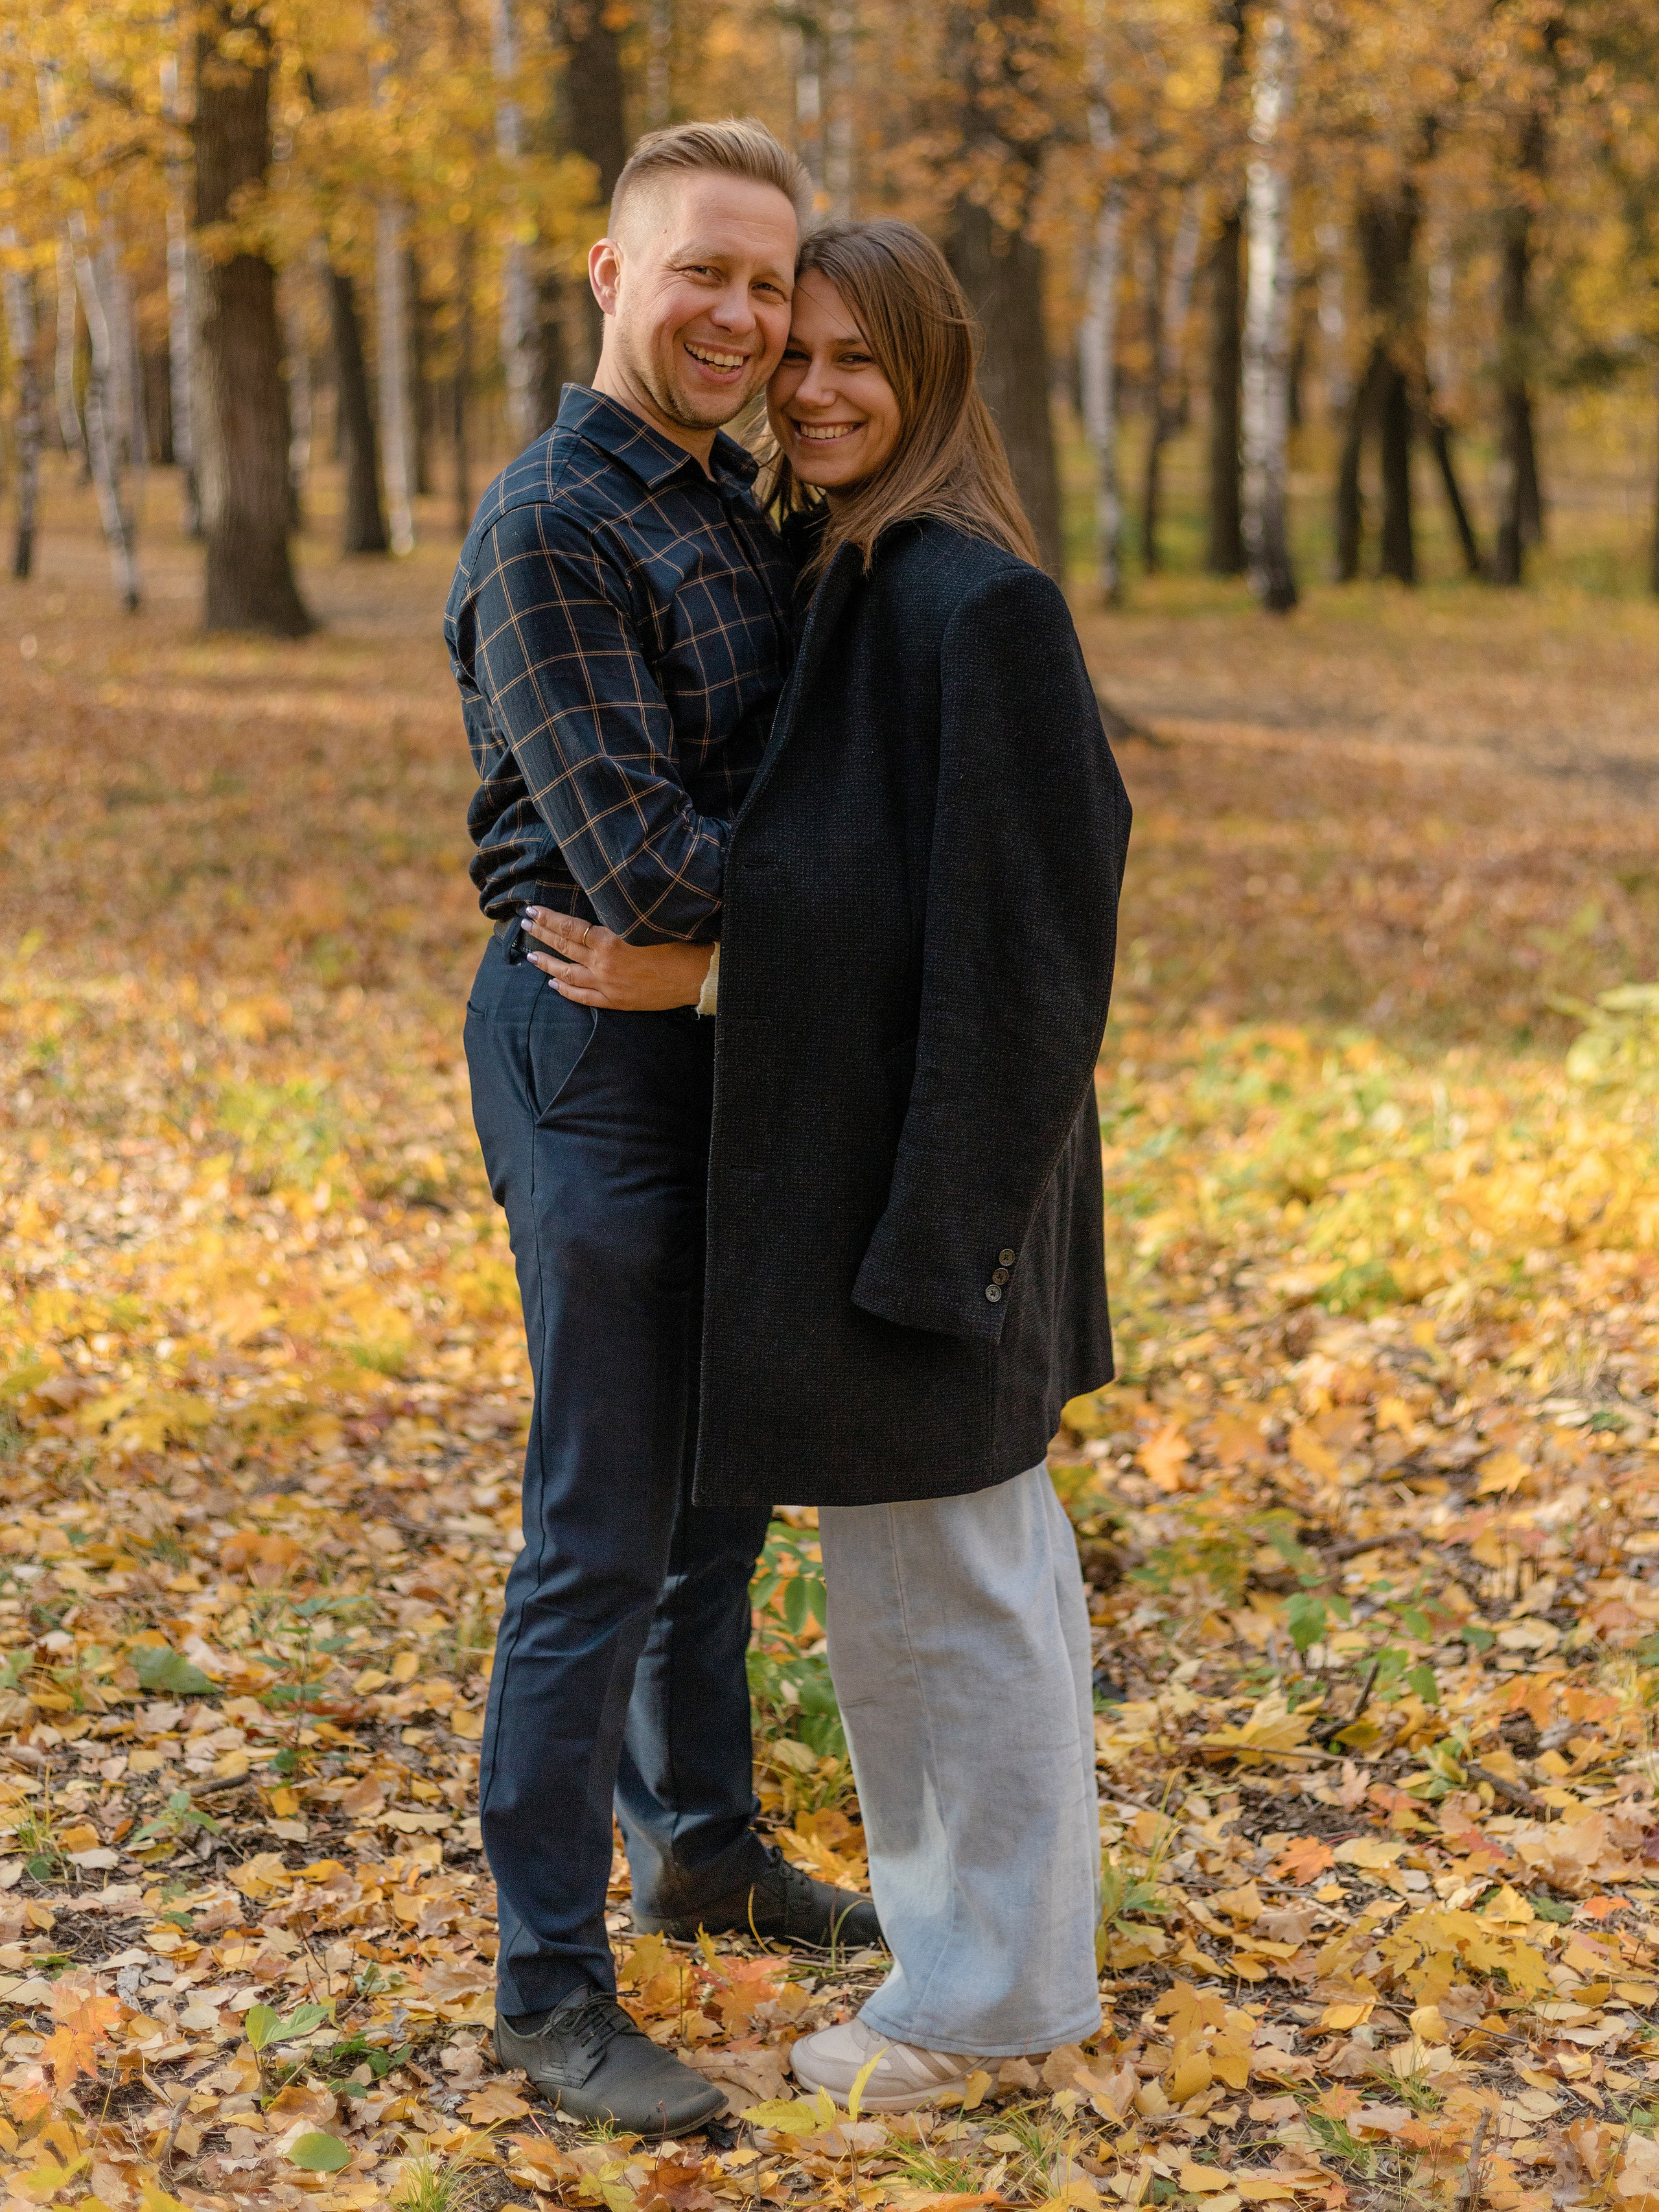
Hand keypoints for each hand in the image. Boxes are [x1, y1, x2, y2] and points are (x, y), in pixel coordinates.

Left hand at [521, 908, 713, 1010]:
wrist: (698, 975)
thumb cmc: (679, 941)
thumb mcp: (644, 921)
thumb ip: (617, 919)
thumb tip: (596, 910)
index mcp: (610, 940)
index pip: (568, 927)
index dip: (547, 918)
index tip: (531, 911)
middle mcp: (603, 964)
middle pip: (564, 947)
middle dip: (541, 935)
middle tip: (525, 926)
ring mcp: (607, 985)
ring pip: (567, 974)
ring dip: (547, 963)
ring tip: (531, 956)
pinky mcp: (617, 1001)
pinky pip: (584, 997)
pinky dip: (566, 990)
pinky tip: (554, 984)